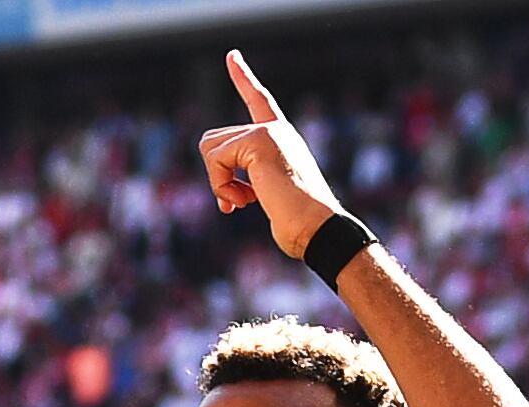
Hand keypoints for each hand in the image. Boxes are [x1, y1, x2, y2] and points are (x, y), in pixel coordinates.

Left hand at [198, 51, 345, 257]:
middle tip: (238, 202)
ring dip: (217, 183)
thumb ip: (251, 181)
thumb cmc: (299, 222)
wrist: (318, 228)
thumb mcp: (271, 195)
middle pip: (214, 139)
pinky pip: (215, 161)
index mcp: (282, 136)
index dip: (243, 78)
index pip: (259, 100)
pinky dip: (220, 187)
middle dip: (216, 176)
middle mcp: (275, 129)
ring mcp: (267, 133)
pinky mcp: (258, 142)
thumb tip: (222, 193)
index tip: (232, 56)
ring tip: (243, 202)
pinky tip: (244, 203)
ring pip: (210, 149)